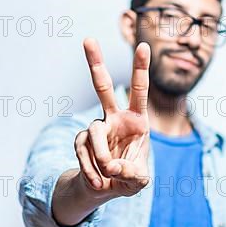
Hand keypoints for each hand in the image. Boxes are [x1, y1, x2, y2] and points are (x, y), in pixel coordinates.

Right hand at [75, 38, 150, 197]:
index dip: (141, 69)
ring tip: (109, 175)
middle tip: (88, 39)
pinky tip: (98, 181)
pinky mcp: (81, 141)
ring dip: (102, 156)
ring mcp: (96, 128)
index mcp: (137, 120)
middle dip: (95, 63)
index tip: (144, 45)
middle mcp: (115, 118)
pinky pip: (82, 150)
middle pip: (103, 87)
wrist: (107, 188)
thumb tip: (113, 167)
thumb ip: (133, 175)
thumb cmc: (129, 177)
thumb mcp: (139, 180)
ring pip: (93, 131)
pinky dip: (91, 169)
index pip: (139, 91)